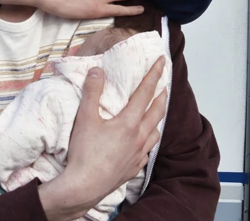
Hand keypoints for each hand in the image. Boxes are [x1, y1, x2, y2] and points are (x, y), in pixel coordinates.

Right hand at [45, 58, 167, 217]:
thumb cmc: (84, 153)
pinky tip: (142, 142)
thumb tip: (97, 71)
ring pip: (155, 133)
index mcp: (129, 122)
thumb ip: (92, 92)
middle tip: (164, 85)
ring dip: (157, 119)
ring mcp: (138, 154)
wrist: (84, 187)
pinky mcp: (133, 168)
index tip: (161, 62)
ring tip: (156, 113)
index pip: (145, 92)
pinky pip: (147, 151)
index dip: (154, 75)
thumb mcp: (85, 118)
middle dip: (162, 96)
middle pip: (157, 112)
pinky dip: (148, 141)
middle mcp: (139, 137)